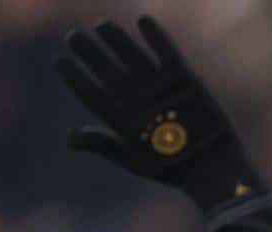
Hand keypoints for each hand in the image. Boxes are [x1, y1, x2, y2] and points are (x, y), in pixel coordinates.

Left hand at [55, 15, 261, 210]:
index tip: (60, 62)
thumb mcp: (132, 158)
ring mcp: (159, 86)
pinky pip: (167, 53)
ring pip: (133, 56)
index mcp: (120, 117)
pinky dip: (157, 37)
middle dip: (90, 53)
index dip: (74, 77)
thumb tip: (70, 139)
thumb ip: (103, 143)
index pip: (91, 92)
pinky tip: (143, 20)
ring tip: (102, 26)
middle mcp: (137, 98)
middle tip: (73, 38)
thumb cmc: (171, 170)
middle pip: (107, 70)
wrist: (211, 169)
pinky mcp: (184, 79)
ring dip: (117, 41)